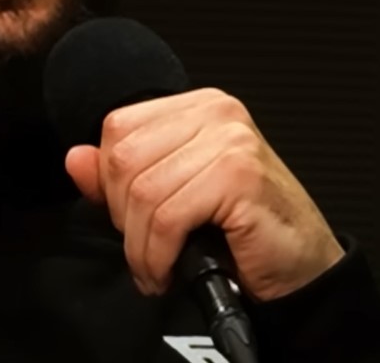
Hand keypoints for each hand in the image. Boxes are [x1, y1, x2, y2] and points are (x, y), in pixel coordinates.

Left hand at [64, 87, 344, 301]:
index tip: (129, 218)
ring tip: (155, 267)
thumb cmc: (242, 231)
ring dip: (139, 245)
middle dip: (123, 215)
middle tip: (145, 246)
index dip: (110, 181)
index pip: (118, 127)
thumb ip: (119, 177)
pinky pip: (168, 217)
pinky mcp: (239, 176)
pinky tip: (167, 271)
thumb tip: (75, 158)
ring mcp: (230, 140)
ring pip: (142, 191)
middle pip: (123, 158)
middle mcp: (216, 113)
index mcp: (197, 107)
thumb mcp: (171, 196)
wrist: (303, 268)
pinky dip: (157, 254)